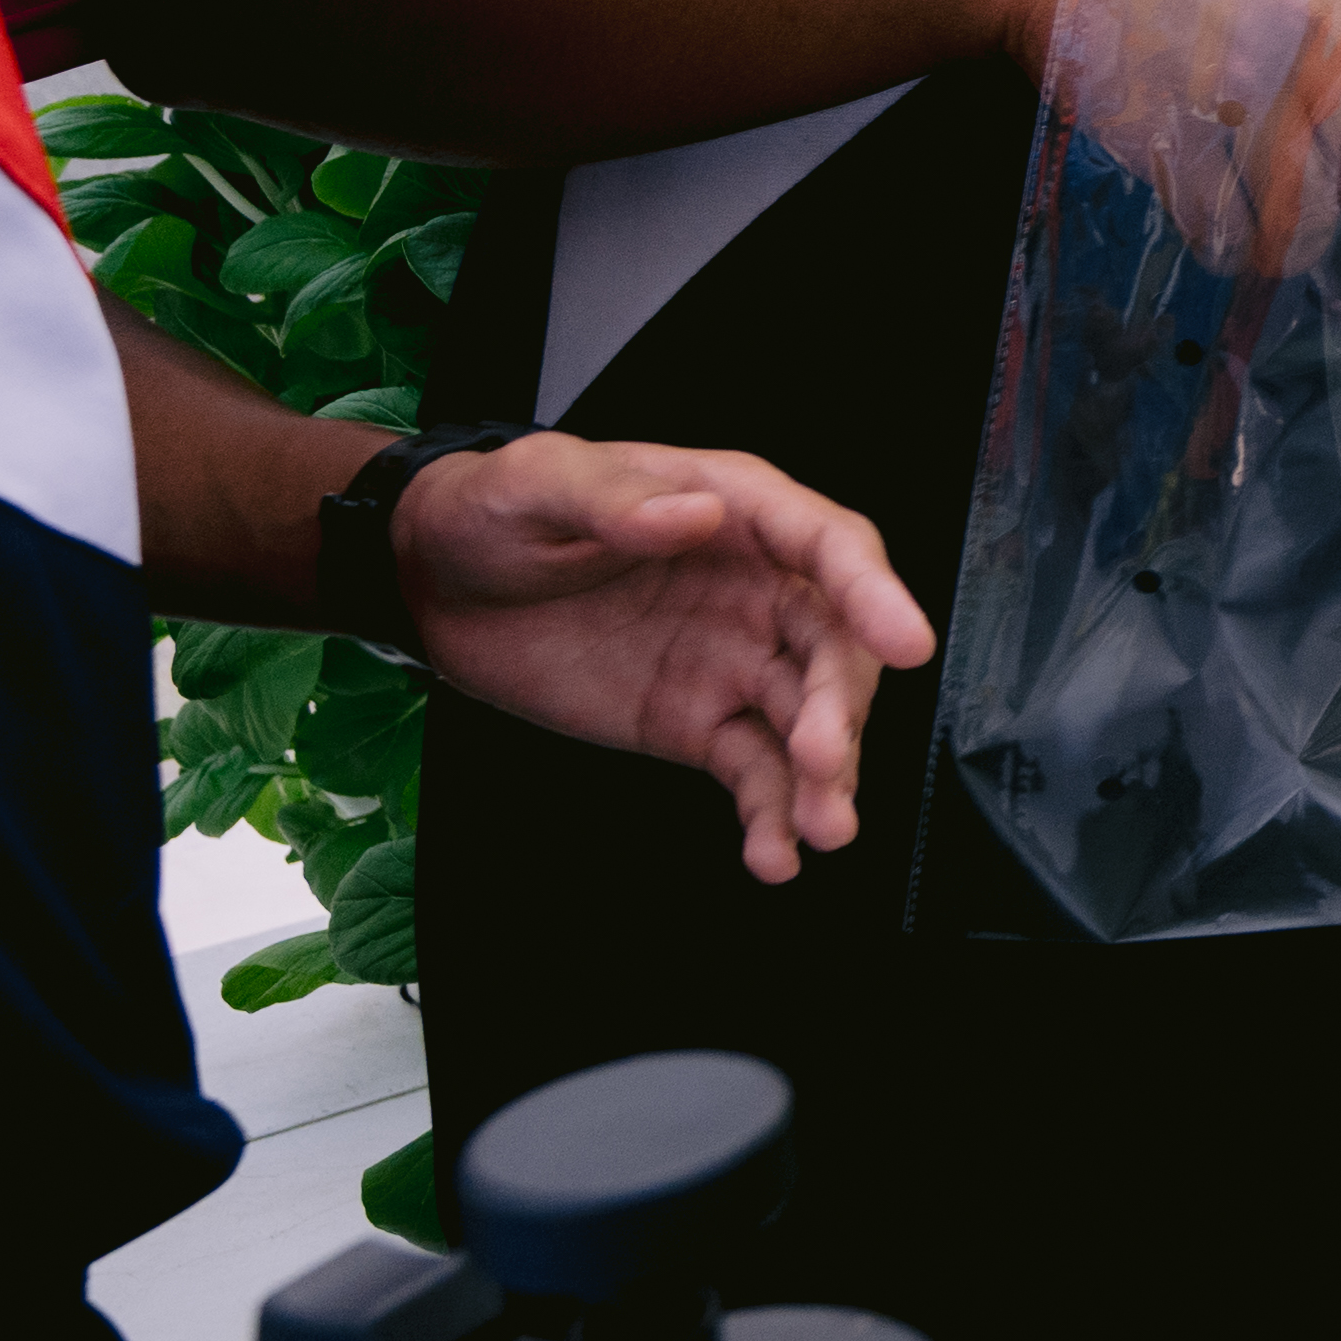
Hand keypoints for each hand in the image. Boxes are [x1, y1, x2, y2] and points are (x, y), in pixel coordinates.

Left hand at [400, 433, 925, 882]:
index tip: (907, 643)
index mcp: (731, 507)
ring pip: (806, 721)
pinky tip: (772, 857)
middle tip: (822, 759)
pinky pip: (754, 773)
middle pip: (832, 647)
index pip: (827, 546)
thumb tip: (695, 515)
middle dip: (841, 706)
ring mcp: (730, 660)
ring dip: (823, 778)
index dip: (874, 593)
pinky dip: (771, 818)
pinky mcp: (697, 724)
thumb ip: (612, 497)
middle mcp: (752, 586)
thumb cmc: (492, 510)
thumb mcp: (535, 483)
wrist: (434, 586)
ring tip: (818, 832)